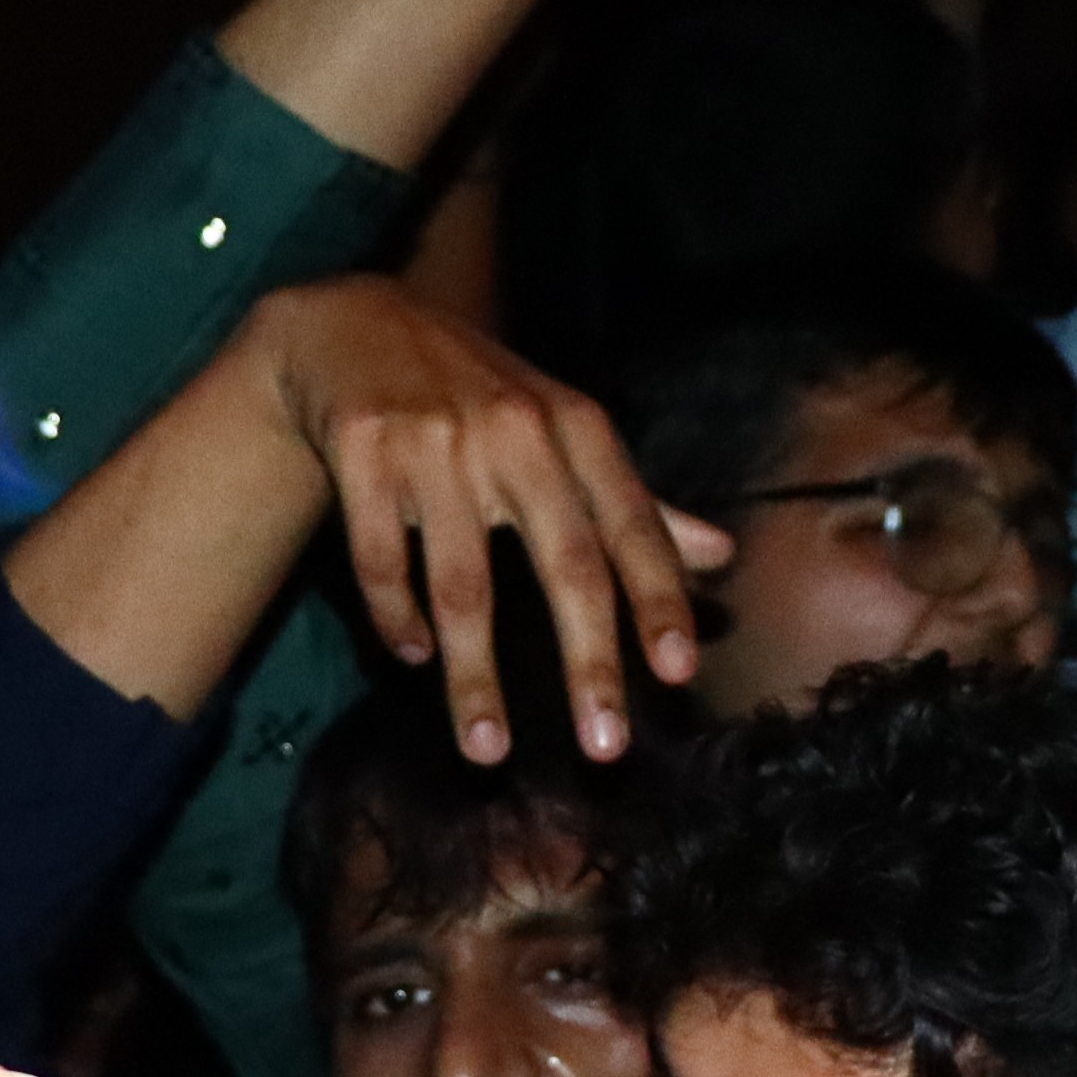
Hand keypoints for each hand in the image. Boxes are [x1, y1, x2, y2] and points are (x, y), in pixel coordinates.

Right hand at [254, 280, 732, 763]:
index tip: (679, 674)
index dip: (659, 599)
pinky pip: (381, 559)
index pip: (633, 524)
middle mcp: (516, 429)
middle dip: (588, 663)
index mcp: (576, 426)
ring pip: (462, 583)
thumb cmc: (478, 393)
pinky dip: (396, 617)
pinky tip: (410, 656)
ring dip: (474, 676)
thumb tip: (725, 556)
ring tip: (487, 751)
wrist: (352, 325)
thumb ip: (637, 499)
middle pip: (565, 564)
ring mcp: (436, 439)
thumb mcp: (562, 430)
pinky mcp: (363, 448)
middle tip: (606, 748)